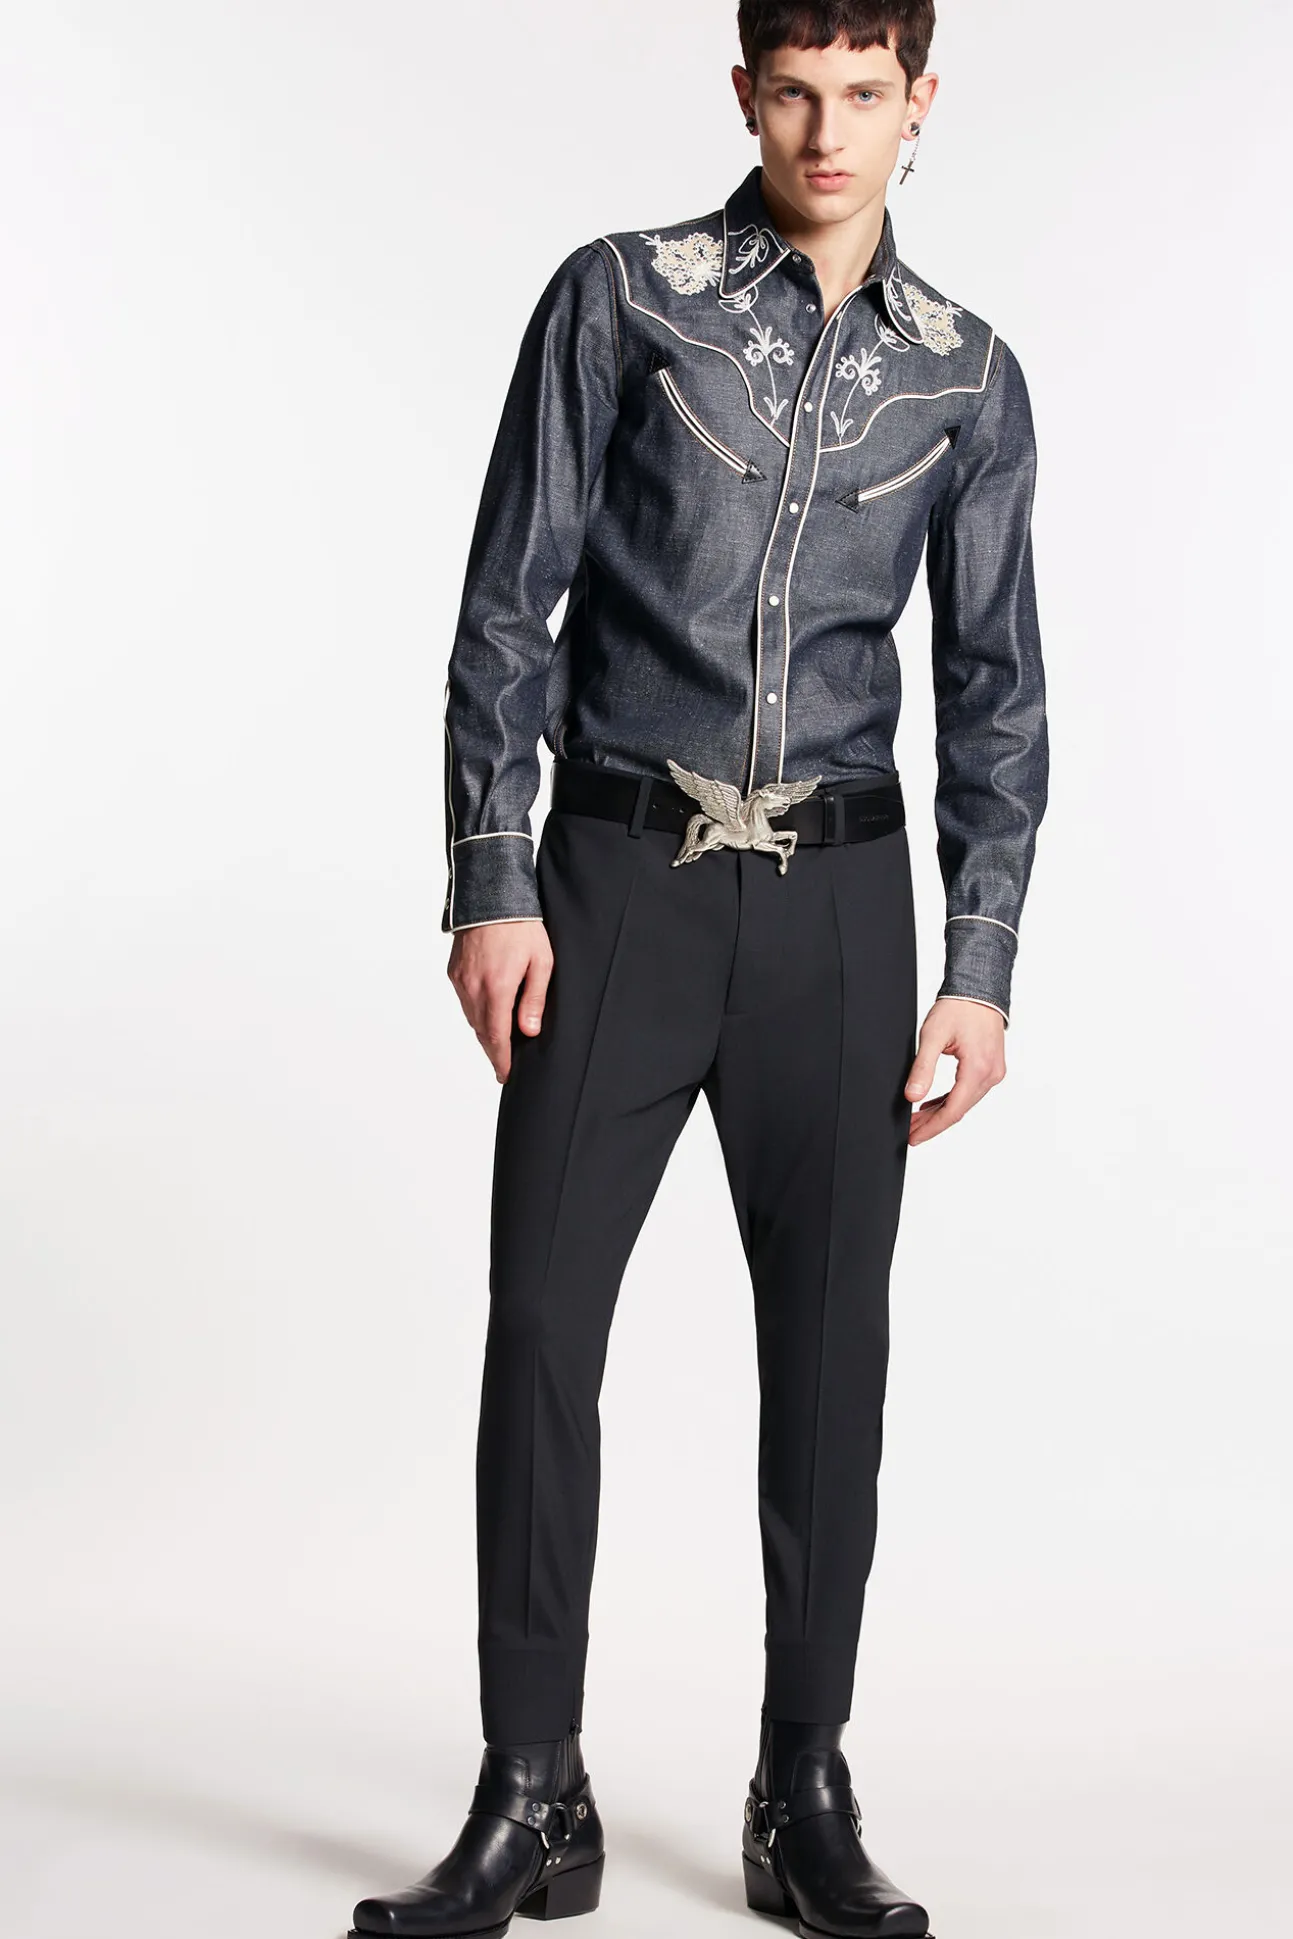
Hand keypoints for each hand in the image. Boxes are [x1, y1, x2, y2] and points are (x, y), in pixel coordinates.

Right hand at [447, 919, 552, 1082]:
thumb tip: (529, 1031)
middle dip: (493, 1050)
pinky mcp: (454, 972)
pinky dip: (475, 1013)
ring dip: (484, 1032)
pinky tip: (488, 1014)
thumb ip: (534, 999)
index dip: (501, 1059)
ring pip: (471, 1018)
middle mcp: (473, 988)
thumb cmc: (522, 926)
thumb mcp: (541, 961)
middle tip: (503, 1065)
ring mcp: (460, 980)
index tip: (505, 1075)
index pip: (496, 1036)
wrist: (490, 896)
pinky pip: (464, 1001)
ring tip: (499, 1042)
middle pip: (481, 1032)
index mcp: (497, 988)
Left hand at [904, 997, 1005, 1145]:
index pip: (953, 1110)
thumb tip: (912, 1096)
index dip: (932, 1128)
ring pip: (964, 1102)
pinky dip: (951, 1100)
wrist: (979, 990)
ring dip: (941, 1112)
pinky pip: (969, 1091)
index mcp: (978, 1069)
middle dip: (933, 1123)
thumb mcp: (933, 1036)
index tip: (914, 1138)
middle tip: (910, 1131)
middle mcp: (991, 1074)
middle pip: (959, 1110)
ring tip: (916, 1120)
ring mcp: (994, 1072)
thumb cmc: (958, 1008)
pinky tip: (932, 1104)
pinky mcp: (991, 1067)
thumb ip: (922, 1069)